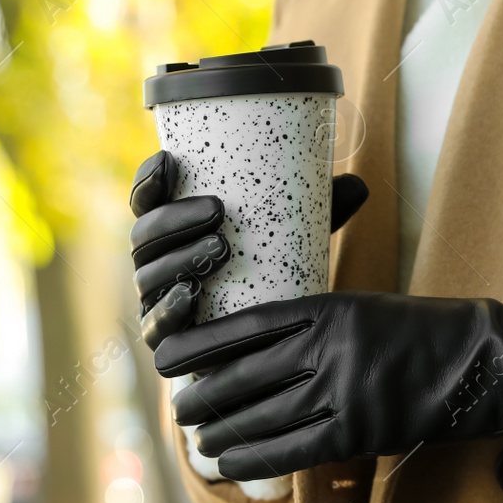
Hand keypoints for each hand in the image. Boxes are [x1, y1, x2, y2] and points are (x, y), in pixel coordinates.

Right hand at [128, 150, 367, 347]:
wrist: (270, 342)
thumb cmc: (278, 271)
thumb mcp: (297, 237)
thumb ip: (322, 210)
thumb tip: (358, 185)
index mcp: (173, 231)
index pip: (148, 200)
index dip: (148, 179)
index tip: (170, 159)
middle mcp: (157, 264)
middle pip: (145, 237)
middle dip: (175, 219)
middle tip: (219, 211)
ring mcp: (158, 303)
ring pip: (148, 278)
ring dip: (179, 259)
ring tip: (221, 247)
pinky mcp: (169, 343)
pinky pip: (154, 329)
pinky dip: (166, 311)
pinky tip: (188, 296)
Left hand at [155, 292, 502, 479]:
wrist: (485, 362)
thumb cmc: (424, 333)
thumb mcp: (365, 309)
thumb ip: (316, 324)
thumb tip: (258, 349)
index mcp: (329, 309)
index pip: (247, 326)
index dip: (201, 343)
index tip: (169, 353)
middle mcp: (330, 347)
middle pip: (246, 374)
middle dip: (205, 393)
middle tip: (181, 406)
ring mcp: (344, 391)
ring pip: (262, 414)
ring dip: (223, 430)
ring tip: (199, 438)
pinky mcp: (360, 431)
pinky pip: (292, 448)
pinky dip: (255, 457)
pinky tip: (230, 462)